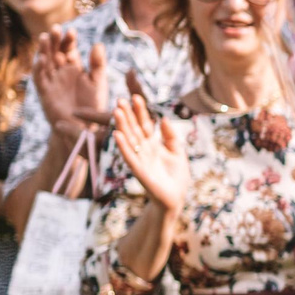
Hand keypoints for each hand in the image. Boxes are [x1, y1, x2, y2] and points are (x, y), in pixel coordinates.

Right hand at [33, 30, 113, 130]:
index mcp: (74, 66)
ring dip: (44, 50)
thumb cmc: (92, 104)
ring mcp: (52, 80)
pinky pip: (40, 78)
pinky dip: (39, 68)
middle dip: (54, 40)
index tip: (72, 31)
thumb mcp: (98, 82)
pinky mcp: (45, 92)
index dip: (69, 40)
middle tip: (55, 29)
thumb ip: (98, 64)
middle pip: (54, 51)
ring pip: (45, 62)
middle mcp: (61, 71)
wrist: (83, 128)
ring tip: (45, 37)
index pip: (69, 48)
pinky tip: (42, 59)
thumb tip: (98, 44)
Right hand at [111, 94, 191, 213]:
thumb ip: (170, 136)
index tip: (136, 97)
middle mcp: (144, 150)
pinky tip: (117, 134)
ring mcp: (140, 160)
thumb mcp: (178, 152)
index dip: (140, 111)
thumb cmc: (177, 176)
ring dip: (122, 126)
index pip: (145, 124)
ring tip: (117, 111)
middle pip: (134, 129)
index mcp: (153, 144)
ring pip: (129, 140)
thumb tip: (163, 118)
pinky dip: (123, 146)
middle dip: (128, 115)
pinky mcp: (139, 171)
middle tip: (119, 99)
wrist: (176, 198)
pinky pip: (129, 156)